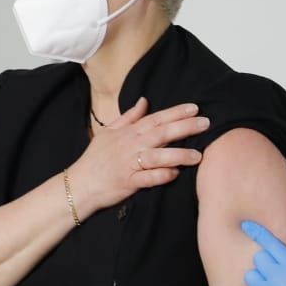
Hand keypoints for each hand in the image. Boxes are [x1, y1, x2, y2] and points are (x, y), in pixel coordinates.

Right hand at [68, 98, 208, 214]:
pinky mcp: (128, 182)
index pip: (155, 119)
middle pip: (161, 133)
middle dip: (184, 127)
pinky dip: (161, 176)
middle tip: (205, 124)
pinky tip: (175, 174)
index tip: (194, 108)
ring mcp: (129, 164)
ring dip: (178, 154)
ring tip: (198, 155)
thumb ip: (128, 117)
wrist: (80, 184)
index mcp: (128, 133)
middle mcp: (130, 146)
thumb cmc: (95, 159)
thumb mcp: (108, 132)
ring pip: (157, 156)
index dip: (175, 113)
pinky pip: (147, 178)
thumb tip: (144, 100)